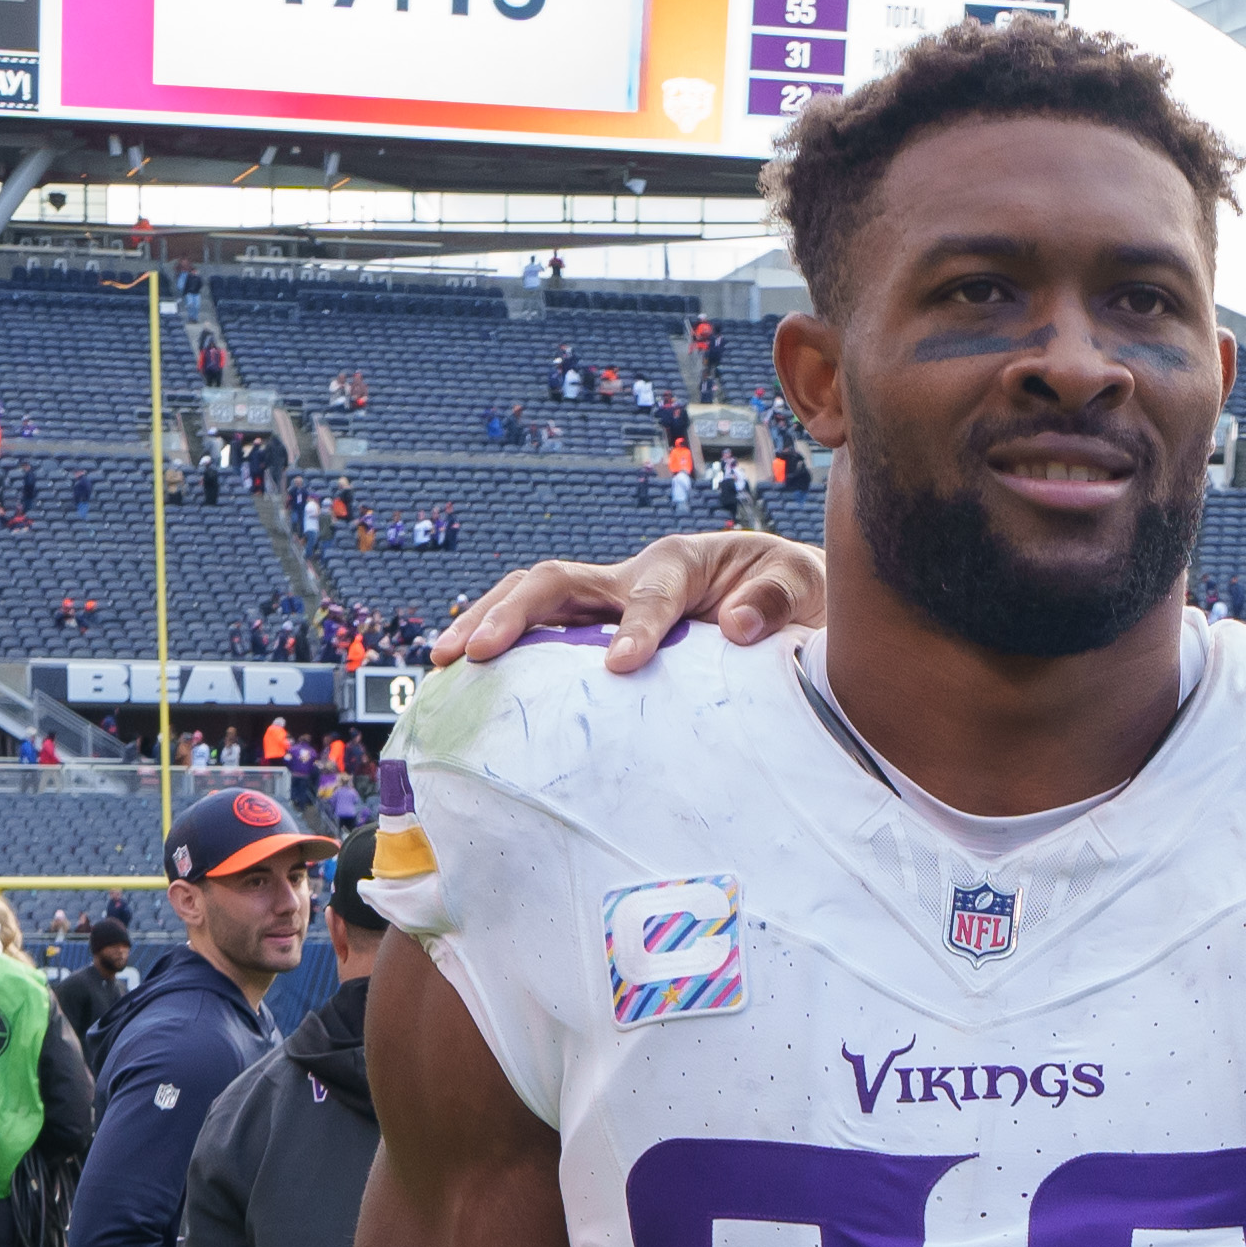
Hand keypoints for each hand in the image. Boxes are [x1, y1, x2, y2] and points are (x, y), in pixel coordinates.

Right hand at [435, 531, 828, 673]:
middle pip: (556, 582)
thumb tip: (737, 626)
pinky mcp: (600, 626)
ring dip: (486, 623)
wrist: (790, 597)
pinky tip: (466, 682)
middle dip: (511, 613)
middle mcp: (633, 575)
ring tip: (442, 662)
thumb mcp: (803, 588)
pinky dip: (504, 648)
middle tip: (472, 653)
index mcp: (683, 563)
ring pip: (534, 599)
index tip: (621, 666)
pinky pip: (544, 632)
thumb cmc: (795, 593)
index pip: (649, 595)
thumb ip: (775, 601)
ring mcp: (609, 600)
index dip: (634, 627)